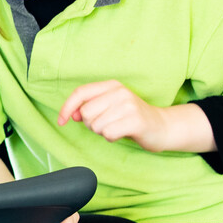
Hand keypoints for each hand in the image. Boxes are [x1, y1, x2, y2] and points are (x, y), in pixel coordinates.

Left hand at [59, 79, 202, 151]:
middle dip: (90, 124)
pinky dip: (111, 138)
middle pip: (86, 112)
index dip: (67, 107)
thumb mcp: (109, 107)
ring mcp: (128, 105)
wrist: (162, 126)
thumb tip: (72, 114)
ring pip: (96, 125)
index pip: (80, 92)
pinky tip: (122, 133)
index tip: (61, 121)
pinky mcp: (135, 120)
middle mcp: (120, 92)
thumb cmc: (130, 118)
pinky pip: (108, 133)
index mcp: (111, 85)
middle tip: (106, 125)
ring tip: (116, 128)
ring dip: (102, 132)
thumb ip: (90, 108)